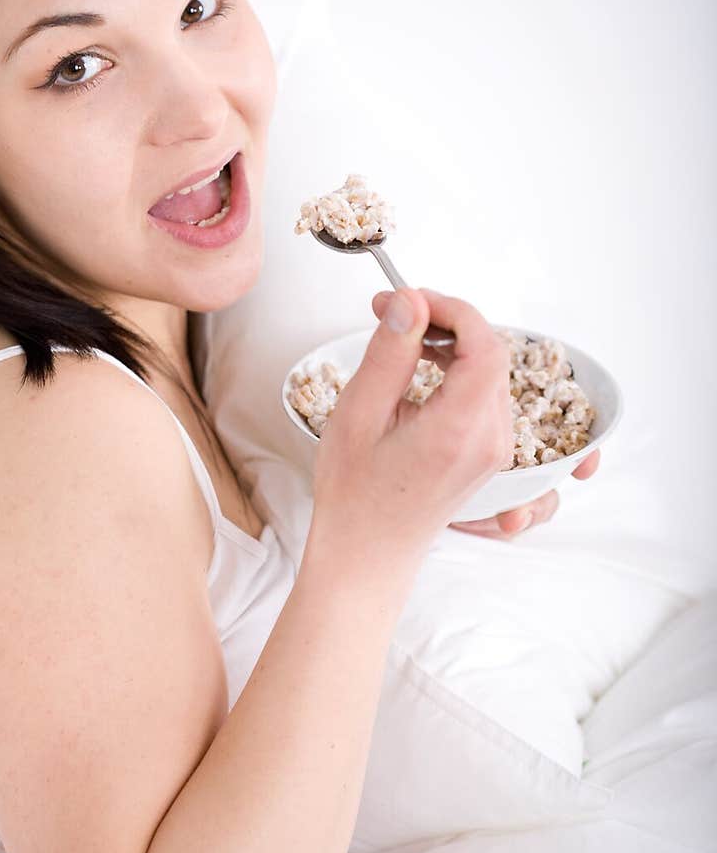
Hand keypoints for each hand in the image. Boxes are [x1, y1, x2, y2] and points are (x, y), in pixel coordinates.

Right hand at [366, 291, 600, 541]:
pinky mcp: (490, 451)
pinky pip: (484, 392)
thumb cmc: (355, 494)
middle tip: (391, 313)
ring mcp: (496, 449)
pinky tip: (419, 371)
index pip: (484, 345)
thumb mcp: (359, 414)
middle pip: (489, 353)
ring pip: (488, 369)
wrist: (368, 553)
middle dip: (445, 321)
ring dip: (450, 344)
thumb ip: (390, 352)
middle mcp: (490, 441)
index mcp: (459, 431)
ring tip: (400, 342)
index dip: (451, 309)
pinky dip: (455, 370)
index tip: (409, 299)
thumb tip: (410, 300)